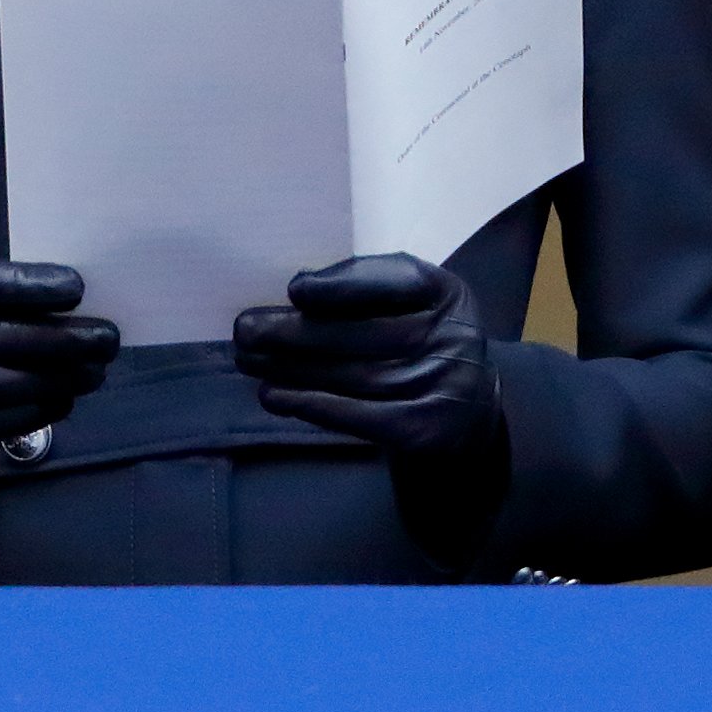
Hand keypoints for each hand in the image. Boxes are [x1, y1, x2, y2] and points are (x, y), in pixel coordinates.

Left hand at [232, 254, 498, 462]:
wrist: (467, 417)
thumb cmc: (419, 345)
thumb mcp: (409, 305)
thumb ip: (366, 290)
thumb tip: (300, 289)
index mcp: (445, 293)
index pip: (396, 281)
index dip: (344, 285)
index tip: (295, 290)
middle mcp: (452, 337)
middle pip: (364, 333)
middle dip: (297, 332)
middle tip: (245, 331)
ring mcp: (443, 386)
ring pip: (353, 375)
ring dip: (292, 369)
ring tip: (248, 361)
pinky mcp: (425, 431)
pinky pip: (360, 416)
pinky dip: (312, 404)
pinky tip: (275, 395)